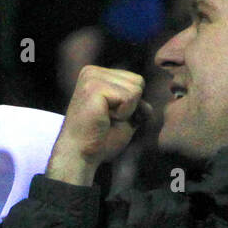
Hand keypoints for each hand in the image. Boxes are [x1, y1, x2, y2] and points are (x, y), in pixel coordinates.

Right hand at [46, 66, 144, 185]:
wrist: (80, 155)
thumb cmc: (100, 140)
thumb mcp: (126, 119)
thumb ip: (138, 106)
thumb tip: (147, 105)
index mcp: (97, 75)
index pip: (136, 81)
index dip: (132, 105)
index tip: (110, 117)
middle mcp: (92, 71)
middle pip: (138, 81)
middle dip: (131, 106)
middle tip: (108, 119)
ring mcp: (92, 77)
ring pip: (136, 89)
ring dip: (126, 111)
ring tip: (105, 119)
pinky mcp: (94, 87)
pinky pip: (129, 97)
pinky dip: (123, 114)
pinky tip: (104, 119)